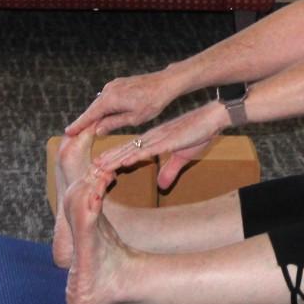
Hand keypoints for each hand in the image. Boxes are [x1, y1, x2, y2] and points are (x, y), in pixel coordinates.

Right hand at [66, 71, 177, 136]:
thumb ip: (114, 124)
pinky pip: (107, 97)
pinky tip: (103, 114)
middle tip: (73, 132)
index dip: (79, 125)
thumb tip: (97, 130)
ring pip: (101, 102)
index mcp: (110, 100)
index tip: (67, 132)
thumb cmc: (152, 102)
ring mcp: (113, 85)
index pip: (90, 115)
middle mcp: (108, 90)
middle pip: (93, 108)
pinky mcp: (119, 83)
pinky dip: (104, 106)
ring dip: (95, 113)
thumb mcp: (134, 119)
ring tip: (86, 126)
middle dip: (84, 120)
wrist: (165, 83)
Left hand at [92, 102, 230, 188]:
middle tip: (90, 170)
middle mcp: (152, 138)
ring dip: (115, 159)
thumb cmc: (199, 133)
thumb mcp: (183, 157)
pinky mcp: (168, 141)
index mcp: (154, 140)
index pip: (129, 150)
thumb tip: (161, 185)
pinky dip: (136, 156)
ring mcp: (159, 139)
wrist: (212, 118)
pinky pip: (149, 150)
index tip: (99, 167)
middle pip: (125, 150)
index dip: (114, 158)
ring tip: (99, 167)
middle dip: (108, 160)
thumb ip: (170, 170)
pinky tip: (124, 161)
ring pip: (132, 150)